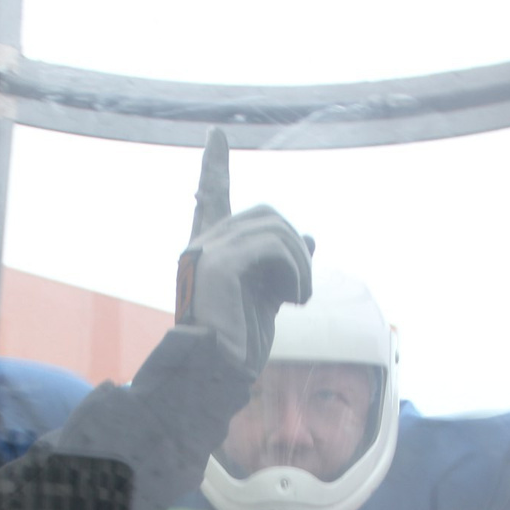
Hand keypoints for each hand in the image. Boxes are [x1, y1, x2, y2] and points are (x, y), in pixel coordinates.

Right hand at [175, 129, 312, 377]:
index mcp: (207, 250)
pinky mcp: (219, 264)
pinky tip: (294, 298)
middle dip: (294, 248)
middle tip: (300, 291)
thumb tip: (308, 237)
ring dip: (299, 264)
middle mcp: (201, 244)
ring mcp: (206, 251)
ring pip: (274, 228)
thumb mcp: (269, 298)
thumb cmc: (238, 343)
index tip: (216, 136)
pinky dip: (294, 269)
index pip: (211, 194)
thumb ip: (283, 265)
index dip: (214, 165)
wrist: (215, 374)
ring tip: (299, 299)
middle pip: (265, 214)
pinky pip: (272, 246)